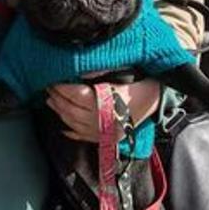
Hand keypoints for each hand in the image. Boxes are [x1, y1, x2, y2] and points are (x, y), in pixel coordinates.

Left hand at [46, 80, 161, 142]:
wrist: (159, 99)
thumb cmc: (141, 83)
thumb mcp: (123, 70)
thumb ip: (100, 71)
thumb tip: (79, 71)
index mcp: (108, 102)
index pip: (76, 95)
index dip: (61, 88)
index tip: (53, 80)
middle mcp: (106, 120)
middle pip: (72, 110)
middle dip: (57, 99)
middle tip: (49, 89)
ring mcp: (106, 132)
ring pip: (75, 124)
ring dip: (60, 113)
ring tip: (52, 101)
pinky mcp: (109, 138)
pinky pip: (85, 137)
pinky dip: (72, 131)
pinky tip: (64, 126)